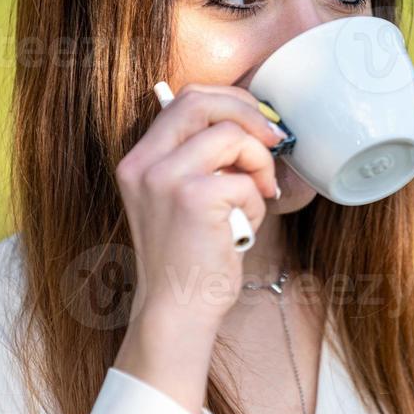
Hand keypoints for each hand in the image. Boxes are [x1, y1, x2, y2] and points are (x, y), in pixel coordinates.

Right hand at [115, 82, 286, 329]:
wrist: (176, 313)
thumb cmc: (189, 259)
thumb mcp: (179, 199)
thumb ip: (200, 159)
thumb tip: (250, 124)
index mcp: (139, 160)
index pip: (184, 100)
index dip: (228, 101)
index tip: (256, 122)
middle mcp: (144, 164)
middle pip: (202, 101)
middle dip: (248, 114)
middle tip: (273, 140)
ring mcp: (165, 179)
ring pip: (232, 136)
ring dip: (259, 164)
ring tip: (257, 196)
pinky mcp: (193, 198)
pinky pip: (244, 180)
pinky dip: (255, 203)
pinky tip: (242, 229)